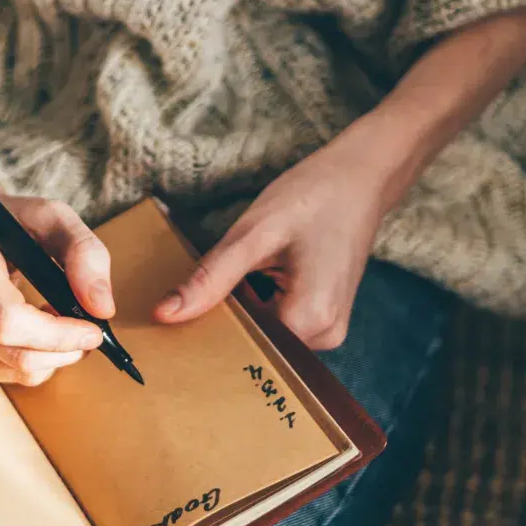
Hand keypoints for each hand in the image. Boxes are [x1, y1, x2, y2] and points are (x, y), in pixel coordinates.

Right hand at [0, 197, 114, 384]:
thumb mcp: (52, 218)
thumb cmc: (11, 226)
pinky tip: (31, 333)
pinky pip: (6, 377)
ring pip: (15, 372)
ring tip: (55, 321)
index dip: (58, 334)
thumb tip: (102, 308)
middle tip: (86, 332)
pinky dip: (32, 361)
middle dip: (64, 350)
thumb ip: (85, 253)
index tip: (92, 330)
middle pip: (16, 354)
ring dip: (51, 356)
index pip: (8, 319)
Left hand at [153, 131, 404, 348]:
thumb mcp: (253, 234)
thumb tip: (165, 314)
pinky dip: (259, 303)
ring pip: (264, 334)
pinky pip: (278, 323)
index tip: (182, 316)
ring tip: (248, 271)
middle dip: (228, 318)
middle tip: (219, 281)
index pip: (242, 347)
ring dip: (244, 309)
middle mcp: (325, 336)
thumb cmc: (314, 197)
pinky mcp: (324, 318)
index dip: (211, 329)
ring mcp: (328, 330)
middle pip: (255, 344)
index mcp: (311, 320)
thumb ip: (210, 279)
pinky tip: (259, 275)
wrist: (361, 177)